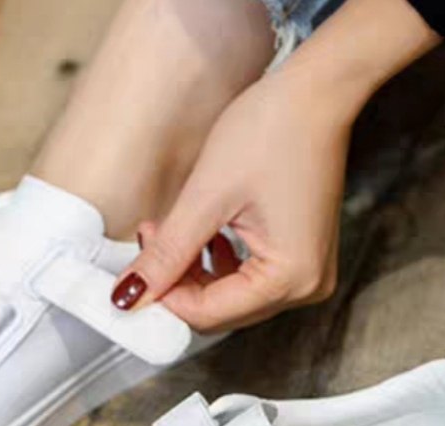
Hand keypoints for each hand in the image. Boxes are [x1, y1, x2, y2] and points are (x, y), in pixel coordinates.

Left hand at [110, 0, 439, 333]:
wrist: (316, 91)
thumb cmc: (273, 131)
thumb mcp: (206, 197)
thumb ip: (167, 253)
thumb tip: (130, 295)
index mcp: (290, 278)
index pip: (209, 315)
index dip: (163, 299)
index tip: (128, 279)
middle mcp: (306, 286)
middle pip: (221, 311)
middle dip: (177, 285)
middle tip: (147, 245)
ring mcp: (308, 272)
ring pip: (230, 296)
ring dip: (191, 273)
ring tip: (165, 233)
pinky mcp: (301, 255)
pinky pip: (248, 277)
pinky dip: (216, 264)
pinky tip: (198, 236)